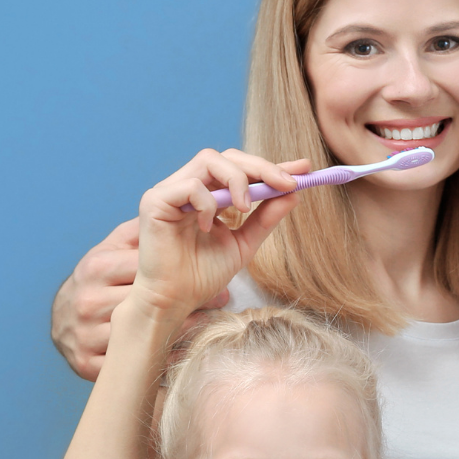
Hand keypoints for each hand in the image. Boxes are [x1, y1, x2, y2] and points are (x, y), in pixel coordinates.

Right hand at [122, 148, 307, 324]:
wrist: (174, 302)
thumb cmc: (202, 275)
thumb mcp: (244, 243)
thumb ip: (265, 218)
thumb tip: (294, 194)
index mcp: (207, 194)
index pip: (240, 168)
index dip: (271, 165)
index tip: (304, 169)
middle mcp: (188, 186)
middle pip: (227, 156)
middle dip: (261, 167)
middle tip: (286, 183)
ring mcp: (170, 191)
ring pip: (209, 159)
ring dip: (237, 179)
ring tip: (245, 207)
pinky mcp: (154, 201)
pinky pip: (190, 185)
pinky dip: (208, 202)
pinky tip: (209, 226)